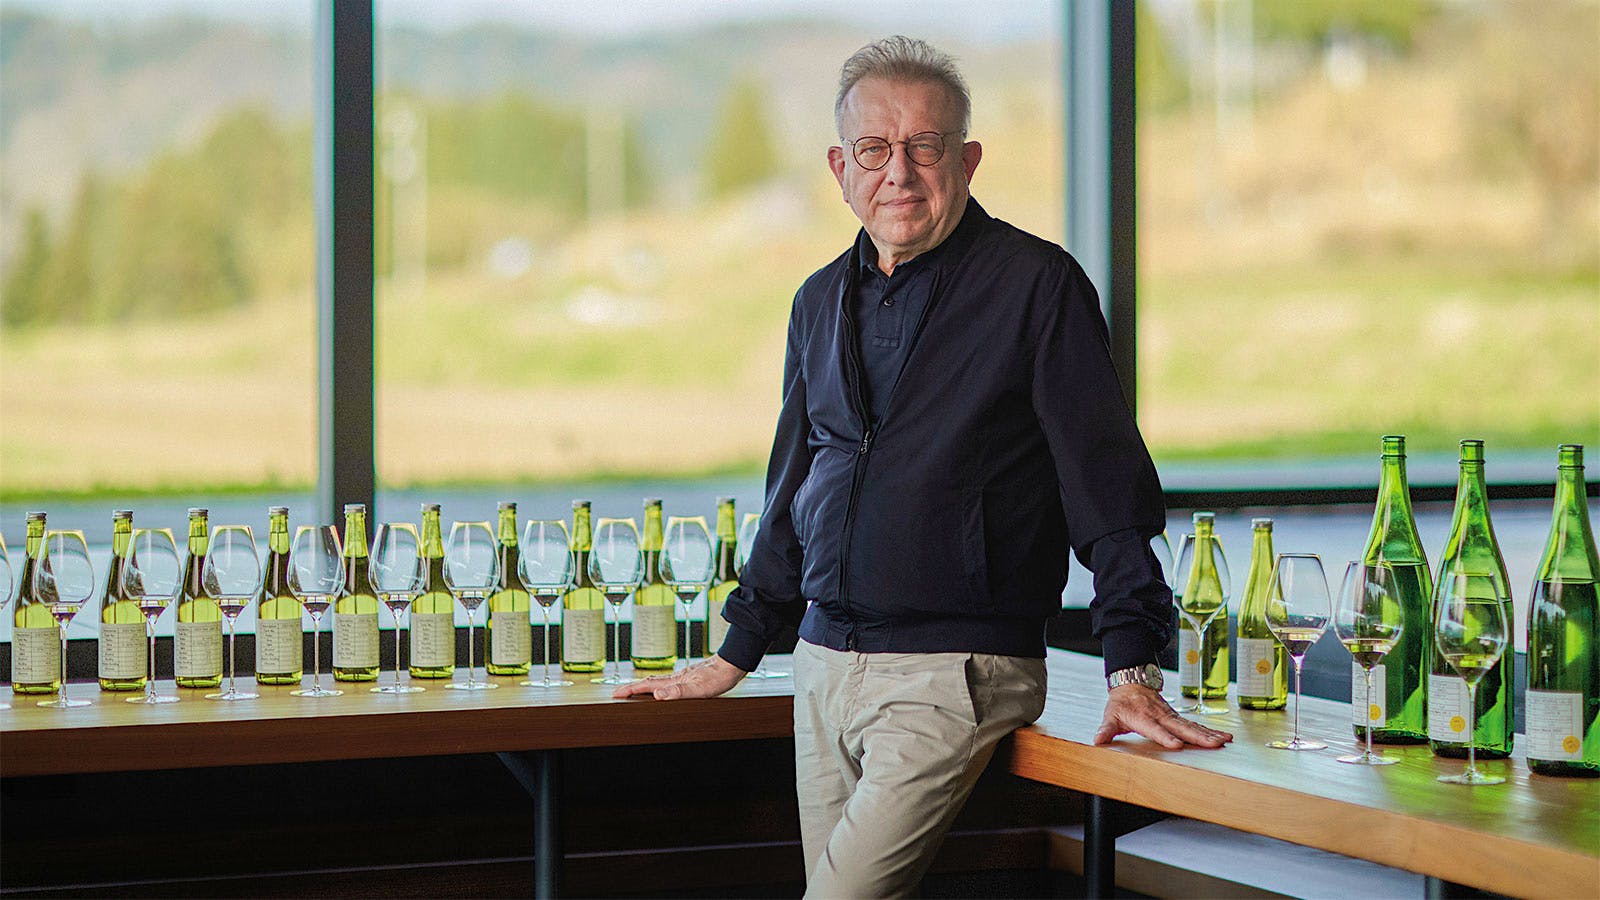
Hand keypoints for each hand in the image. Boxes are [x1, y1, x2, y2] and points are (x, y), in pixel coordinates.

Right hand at [612, 654, 746, 700]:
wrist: (731, 665)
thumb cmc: (717, 678)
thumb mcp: (698, 689)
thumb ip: (678, 692)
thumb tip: (657, 695)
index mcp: (674, 680)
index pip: (646, 685)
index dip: (630, 690)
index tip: (615, 694)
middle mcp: (675, 677)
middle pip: (648, 682)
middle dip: (632, 688)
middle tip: (618, 693)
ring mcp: (682, 677)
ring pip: (657, 682)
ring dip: (643, 686)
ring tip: (634, 691)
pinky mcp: (689, 678)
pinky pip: (667, 682)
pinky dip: (658, 686)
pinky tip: (662, 689)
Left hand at [1092, 684, 1232, 748]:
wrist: (1132, 683)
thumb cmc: (1122, 703)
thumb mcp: (1111, 715)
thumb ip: (1106, 729)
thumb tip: (1097, 740)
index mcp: (1144, 718)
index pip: (1156, 729)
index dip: (1165, 737)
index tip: (1176, 745)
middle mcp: (1161, 716)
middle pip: (1181, 728)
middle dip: (1197, 737)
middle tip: (1213, 744)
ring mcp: (1172, 716)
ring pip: (1192, 726)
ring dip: (1209, 733)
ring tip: (1224, 741)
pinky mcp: (1178, 718)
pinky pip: (1196, 725)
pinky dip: (1211, 730)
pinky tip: (1224, 736)